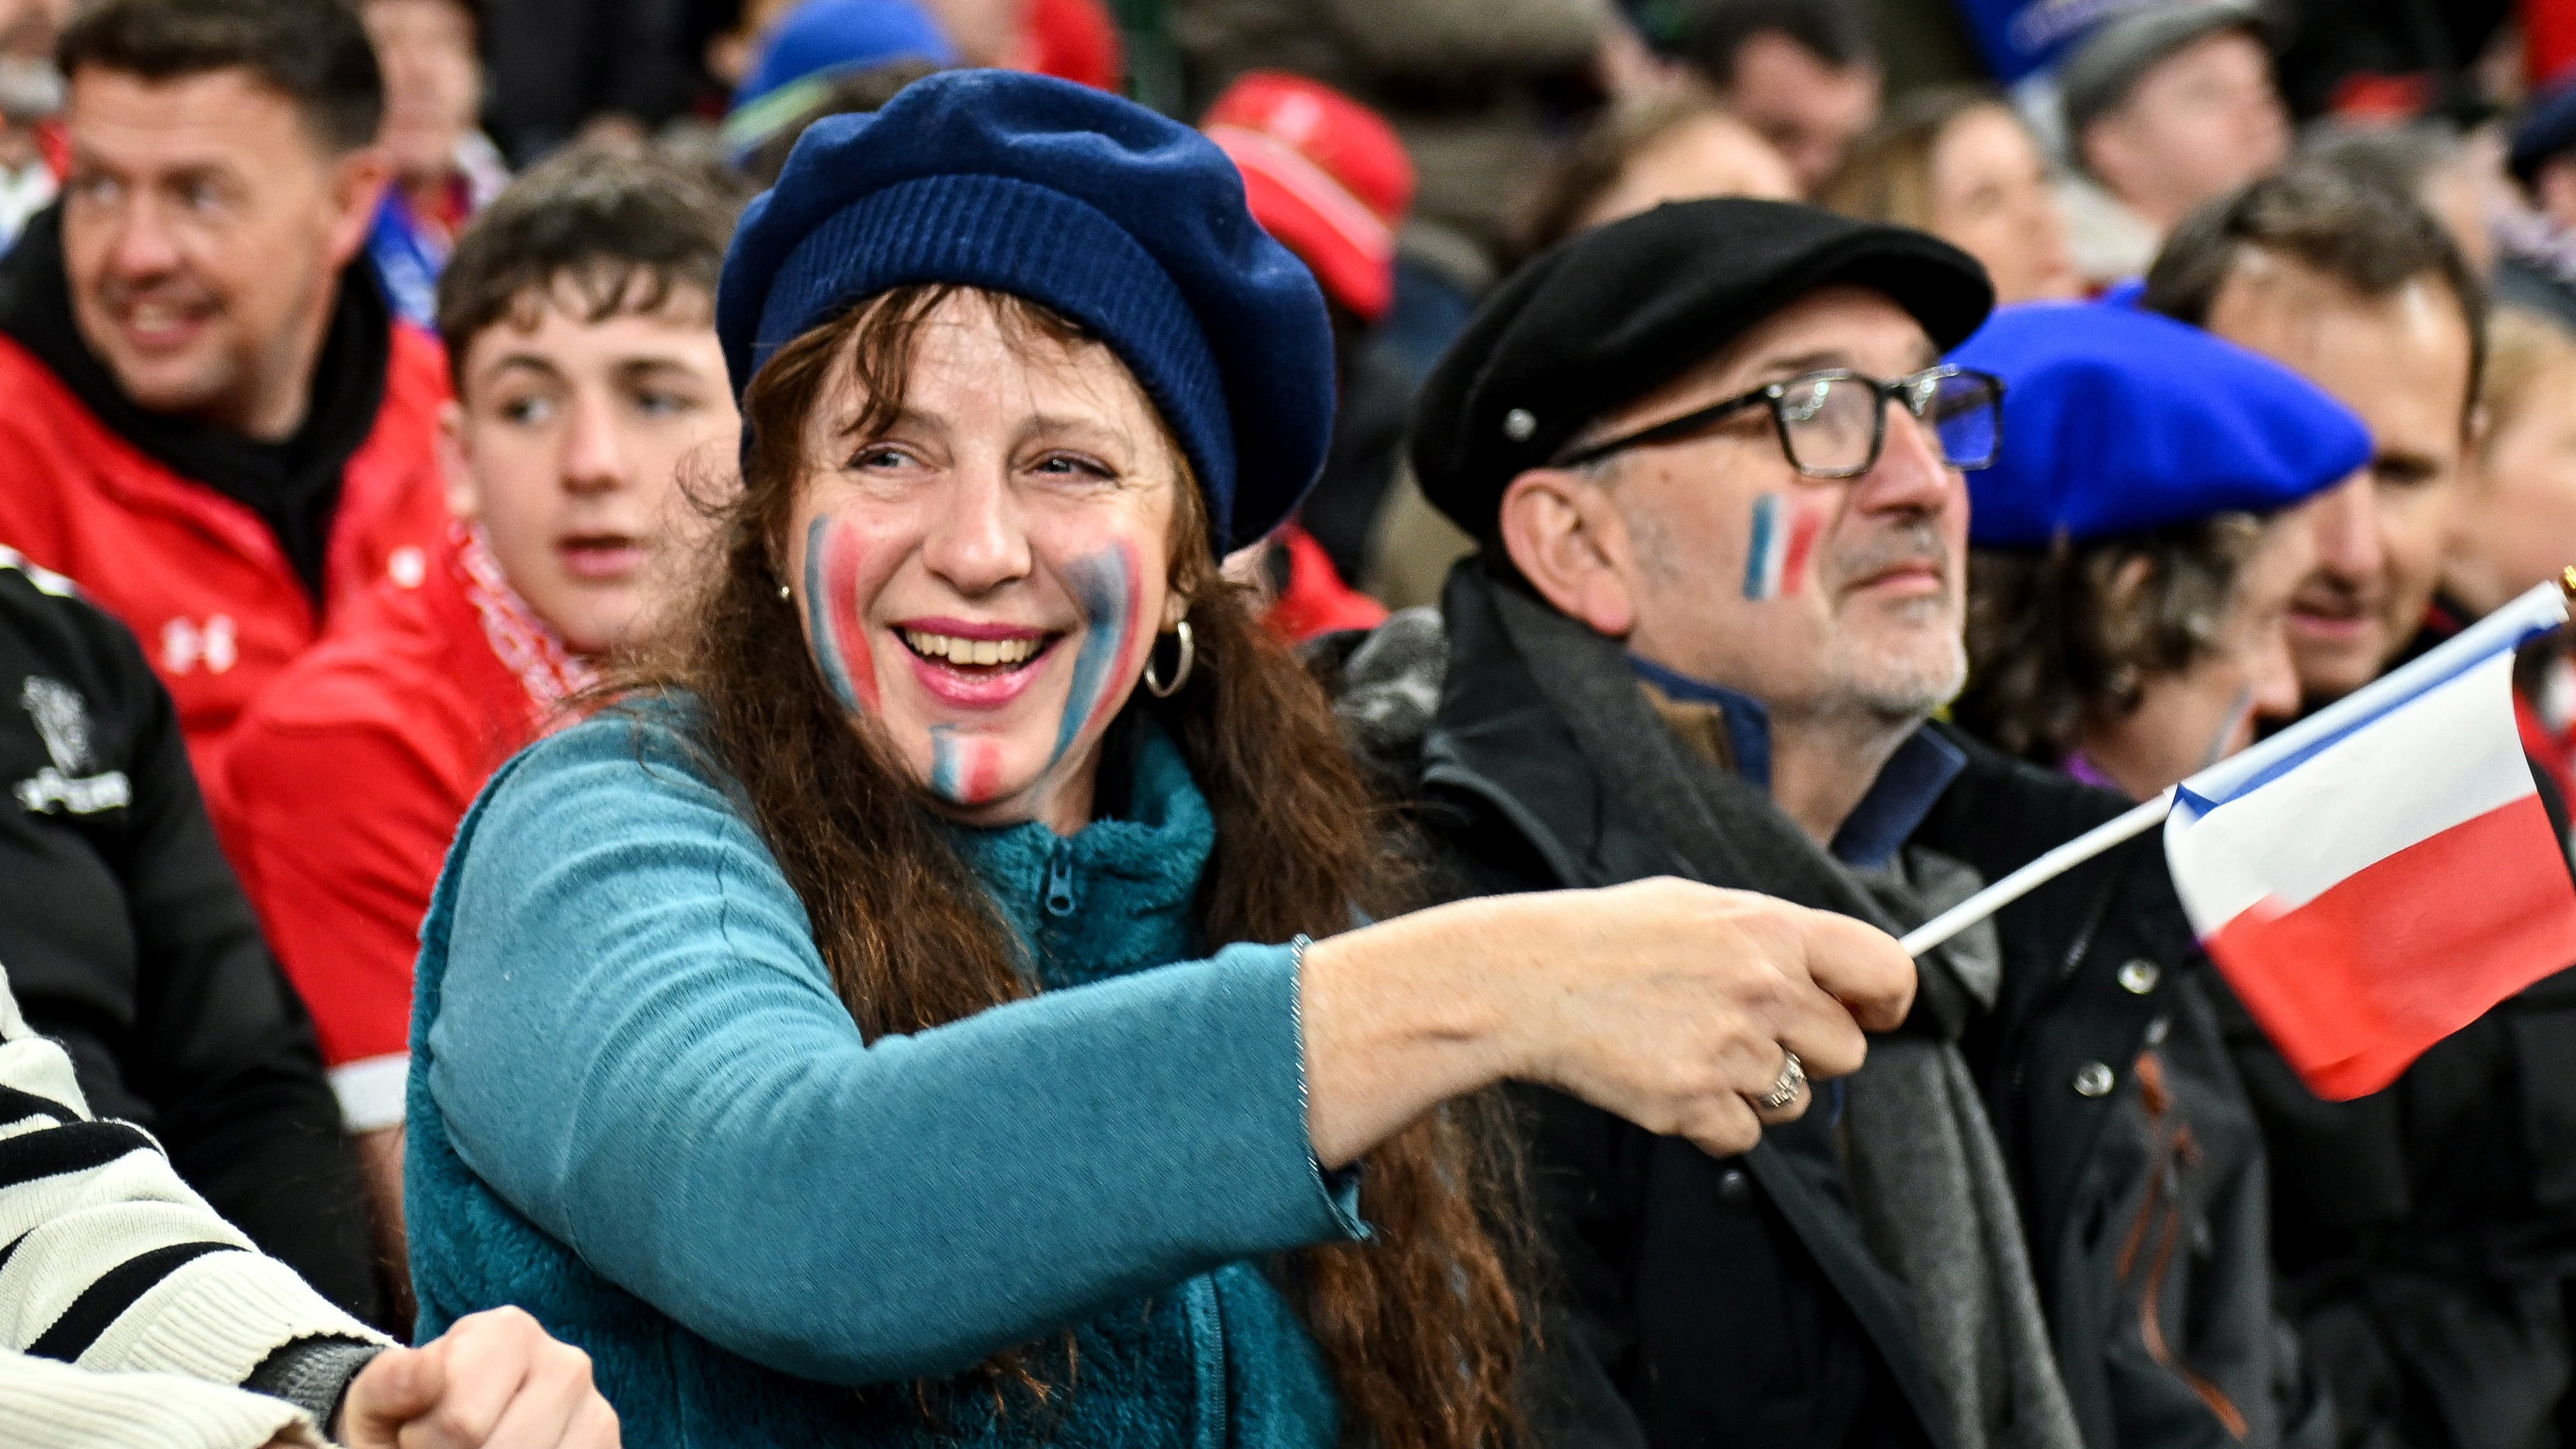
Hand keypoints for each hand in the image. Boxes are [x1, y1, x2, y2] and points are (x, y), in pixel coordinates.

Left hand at [338, 1307, 618, 1448]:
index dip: (426, 1445)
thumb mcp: (379, 1402)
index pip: (463, 1422)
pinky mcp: (608, 1445)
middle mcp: (567, 1364)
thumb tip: (425, 1370)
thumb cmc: (409, 1420)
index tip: (418, 1435)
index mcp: (510, 1332)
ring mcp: (597, 1410)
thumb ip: (389, 1384)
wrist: (436, 1438)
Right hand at [1486, 879, 1912, 1154]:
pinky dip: (1710, 1123)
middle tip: (1748, 1035)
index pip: (1886, 970)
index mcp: (1771, 929)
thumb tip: (1838, 976)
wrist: (1524, 981)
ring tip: (1689, 1049)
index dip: (1889, 1002)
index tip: (1871, 1015)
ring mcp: (1729, 1050)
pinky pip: (1742, 1137)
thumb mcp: (1698, 906)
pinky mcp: (1693, 1103)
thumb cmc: (1606, 938)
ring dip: (1755, 1090)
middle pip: (1846, 1052)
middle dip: (1808, 1053)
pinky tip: (1665, 1080)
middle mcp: (1764, 989)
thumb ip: (1774, 938)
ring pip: (1793, 1102)